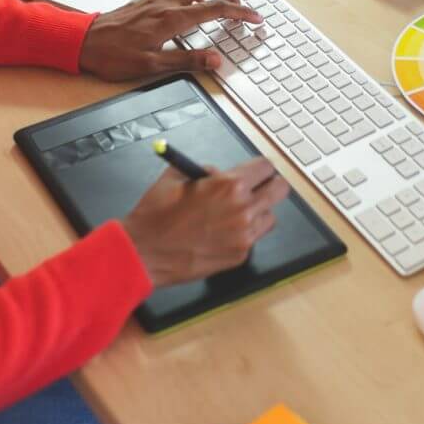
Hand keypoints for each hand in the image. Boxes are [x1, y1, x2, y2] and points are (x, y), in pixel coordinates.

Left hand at [78, 0, 261, 79]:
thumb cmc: (113, 55)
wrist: (84, 42)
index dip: (240, 13)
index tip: (255, 18)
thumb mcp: (151, 66)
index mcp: (171, 19)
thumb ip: (187, 62)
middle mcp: (167, 2)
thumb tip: (215, 60)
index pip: (215, 10)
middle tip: (242, 7)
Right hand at [120, 158, 288, 286]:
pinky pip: (253, 238)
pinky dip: (243, 233)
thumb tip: (217, 172)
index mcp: (230, 185)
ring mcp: (244, 235)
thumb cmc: (156, 215)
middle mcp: (243, 209)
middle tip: (257, 187)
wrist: (144, 252)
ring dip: (257, 211)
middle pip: (279, 190)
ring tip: (235, 213)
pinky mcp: (239, 256)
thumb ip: (204, 171)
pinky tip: (221, 232)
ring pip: (270, 217)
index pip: (266, 167)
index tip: (255, 171)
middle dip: (269, 185)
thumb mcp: (176, 176)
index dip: (259, 167)